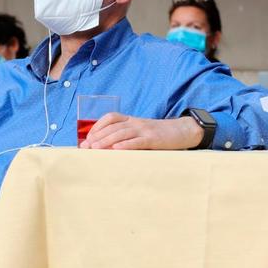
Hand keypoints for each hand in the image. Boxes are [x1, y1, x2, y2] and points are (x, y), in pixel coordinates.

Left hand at [80, 113, 203, 149]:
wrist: (182, 131)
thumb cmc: (158, 134)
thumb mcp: (140, 131)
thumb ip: (126, 136)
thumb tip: (105, 147)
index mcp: (131, 120)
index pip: (110, 118)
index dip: (97, 126)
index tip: (87, 138)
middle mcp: (136, 123)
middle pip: (113, 127)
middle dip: (97, 136)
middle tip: (86, 147)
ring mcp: (144, 130)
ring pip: (122, 133)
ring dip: (106, 141)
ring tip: (95, 148)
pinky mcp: (153, 139)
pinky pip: (138, 141)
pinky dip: (126, 145)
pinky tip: (116, 149)